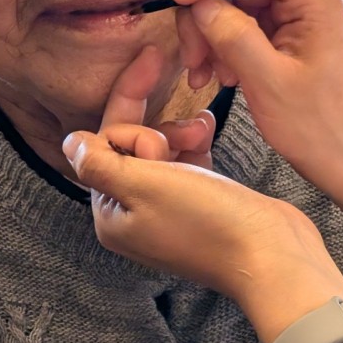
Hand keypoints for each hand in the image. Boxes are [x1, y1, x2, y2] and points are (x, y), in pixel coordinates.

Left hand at [63, 45, 342, 339]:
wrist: (271, 254)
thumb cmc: (208, 221)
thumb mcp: (146, 184)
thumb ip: (102, 162)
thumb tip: (71, 142)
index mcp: (112, 214)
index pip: (104, 147)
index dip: (132, 124)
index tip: (158, 104)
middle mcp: (135, 213)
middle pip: (130, 146)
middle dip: (155, 123)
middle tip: (172, 89)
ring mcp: (169, 208)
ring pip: (161, 148)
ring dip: (180, 131)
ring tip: (206, 130)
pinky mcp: (202, 201)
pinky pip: (186, 160)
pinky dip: (195, 141)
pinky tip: (210, 129)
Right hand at [169, 0, 342, 195]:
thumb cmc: (321, 126)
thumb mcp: (268, 81)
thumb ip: (233, 35)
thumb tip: (199, 3)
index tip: (184, 2)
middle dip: (207, 10)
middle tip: (192, 58)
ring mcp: (300, 14)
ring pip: (237, 1)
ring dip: (211, 33)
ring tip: (205, 77)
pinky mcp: (290, 34)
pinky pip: (245, 23)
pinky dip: (224, 46)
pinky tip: (219, 78)